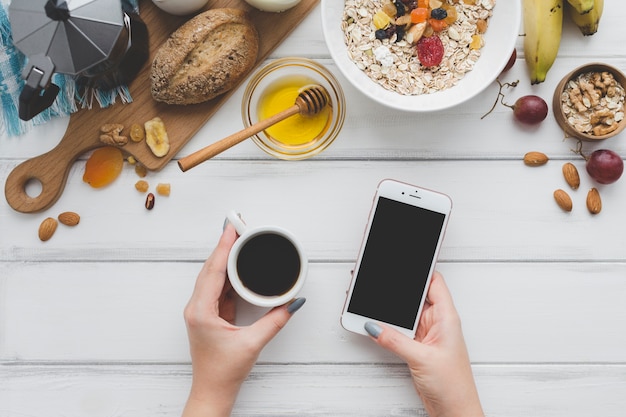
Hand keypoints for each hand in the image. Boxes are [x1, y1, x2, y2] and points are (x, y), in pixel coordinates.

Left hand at [182, 222, 304, 416]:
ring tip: (239, 241)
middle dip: (224, 246)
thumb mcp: (252, 343)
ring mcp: (201, 310)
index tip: (231, 229)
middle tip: (237, 227)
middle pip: (210, 268)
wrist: (212, 390)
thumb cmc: (223, 371)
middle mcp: (197, 307)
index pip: (213, 271)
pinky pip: (217, 286)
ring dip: (225, 258)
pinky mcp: (209, 314)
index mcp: (201, 311)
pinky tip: (238, 265)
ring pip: (212, 276)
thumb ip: (275, 321)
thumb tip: (292, 303)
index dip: (223, 248)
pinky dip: (228, 273)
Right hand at [364, 272, 482, 416]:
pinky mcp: (417, 347)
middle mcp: (437, 323)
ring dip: (390, 310)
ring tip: (370, 300)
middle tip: (377, 279)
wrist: (455, 412)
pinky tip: (374, 324)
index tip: (403, 261)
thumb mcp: (422, 358)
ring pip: (405, 313)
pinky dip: (387, 326)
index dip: (419, 270)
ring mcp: (426, 335)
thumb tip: (374, 325)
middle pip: (415, 296)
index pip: (434, 282)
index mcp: (446, 318)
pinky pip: (400, 330)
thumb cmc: (454, 387)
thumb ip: (395, 340)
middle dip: (397, 289)